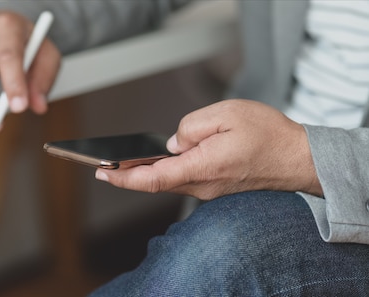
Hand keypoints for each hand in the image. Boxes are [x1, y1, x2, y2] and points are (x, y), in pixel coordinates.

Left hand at [95, 99, 323, 199]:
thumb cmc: (268, 135)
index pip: (152, 178)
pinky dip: (164, 172)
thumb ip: (192, 126)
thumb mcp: (226, 114)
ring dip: (145, 173)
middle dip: (127, 174)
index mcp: (202, 167)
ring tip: (123, 161)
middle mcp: (202, 185)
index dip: (123, 176)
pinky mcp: (214, 187)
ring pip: (168, 181)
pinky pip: (182, 180)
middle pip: (155, 182)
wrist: (297, 160)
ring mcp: (208, 189)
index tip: (102, 170)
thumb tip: (173, 143)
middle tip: (103, 164)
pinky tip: (155, 162)